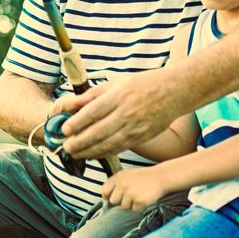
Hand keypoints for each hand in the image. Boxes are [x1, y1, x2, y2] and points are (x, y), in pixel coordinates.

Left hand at [59, 69, 182, 158]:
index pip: (93, 111)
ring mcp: (136, 127)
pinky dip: (104, 153)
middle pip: (99, 131)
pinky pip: (119, 148)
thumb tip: (68, 103)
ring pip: (109, 144)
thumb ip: (91, 95)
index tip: (64, 130)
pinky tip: (92, 154)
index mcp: (119, 96)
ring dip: (89, 151)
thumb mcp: (116, 83)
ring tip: (74, 154)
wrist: (174, 92)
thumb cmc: (142, 84)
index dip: (77, 122)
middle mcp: (127, 112)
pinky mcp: (142, 137)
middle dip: (80, 142)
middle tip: (65, 147)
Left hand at [102, 167, 168, 211]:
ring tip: (139, 195)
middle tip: (131, 196)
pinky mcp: (139, 200)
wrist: (161, 177)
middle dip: (121, 201)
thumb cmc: (143, 178)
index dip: (109, 196)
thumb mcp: (126, 175)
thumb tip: (105, 198)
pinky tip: (144, 198)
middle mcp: (122, 184)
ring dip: (131, 205)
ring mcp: (130, 193)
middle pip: (113, 201)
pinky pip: (134, 210)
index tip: (116, 197)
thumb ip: (115, 184)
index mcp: (118, 177)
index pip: (104, 192)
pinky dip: (139, 207)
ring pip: (124, 207)